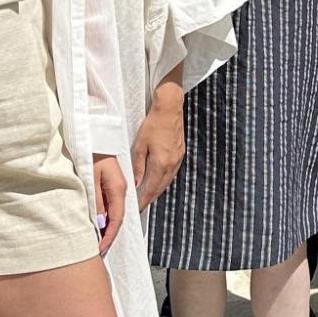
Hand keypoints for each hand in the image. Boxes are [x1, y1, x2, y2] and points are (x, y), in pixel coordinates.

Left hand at [93, 155, 128, 256]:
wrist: (94, 135)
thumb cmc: (91, 153)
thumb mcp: (91, 177)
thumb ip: (96, 201)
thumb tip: (101, 223)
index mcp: (118, 188)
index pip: (116, 218)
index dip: (109, 236)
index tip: (100, 249)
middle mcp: (122, 188)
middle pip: (118, 217)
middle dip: (109, 235)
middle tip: (97, 250)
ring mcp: (119, 185)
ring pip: (116, 211)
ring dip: (107, 226)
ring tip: (97, 240)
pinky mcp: (113, 182)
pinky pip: (113, 204)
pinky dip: (107, 216)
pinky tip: (99, 222)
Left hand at [131, 92, 185, 210]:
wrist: (169, 109)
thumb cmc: (153, 124)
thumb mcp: (140, 145)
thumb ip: (138, 166)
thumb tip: (136, 182)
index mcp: (161, 163)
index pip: (151, 188)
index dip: (144, 200)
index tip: (138, 208)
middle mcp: (172, 164)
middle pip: (161, 187)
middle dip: (151, 197)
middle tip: (142, 205)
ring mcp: (178, 159)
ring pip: (167, 181)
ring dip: (158, 190)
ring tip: (148, 195)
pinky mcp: (180, 153)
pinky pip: (172, 172)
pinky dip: (164, 180)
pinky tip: (158, 180)